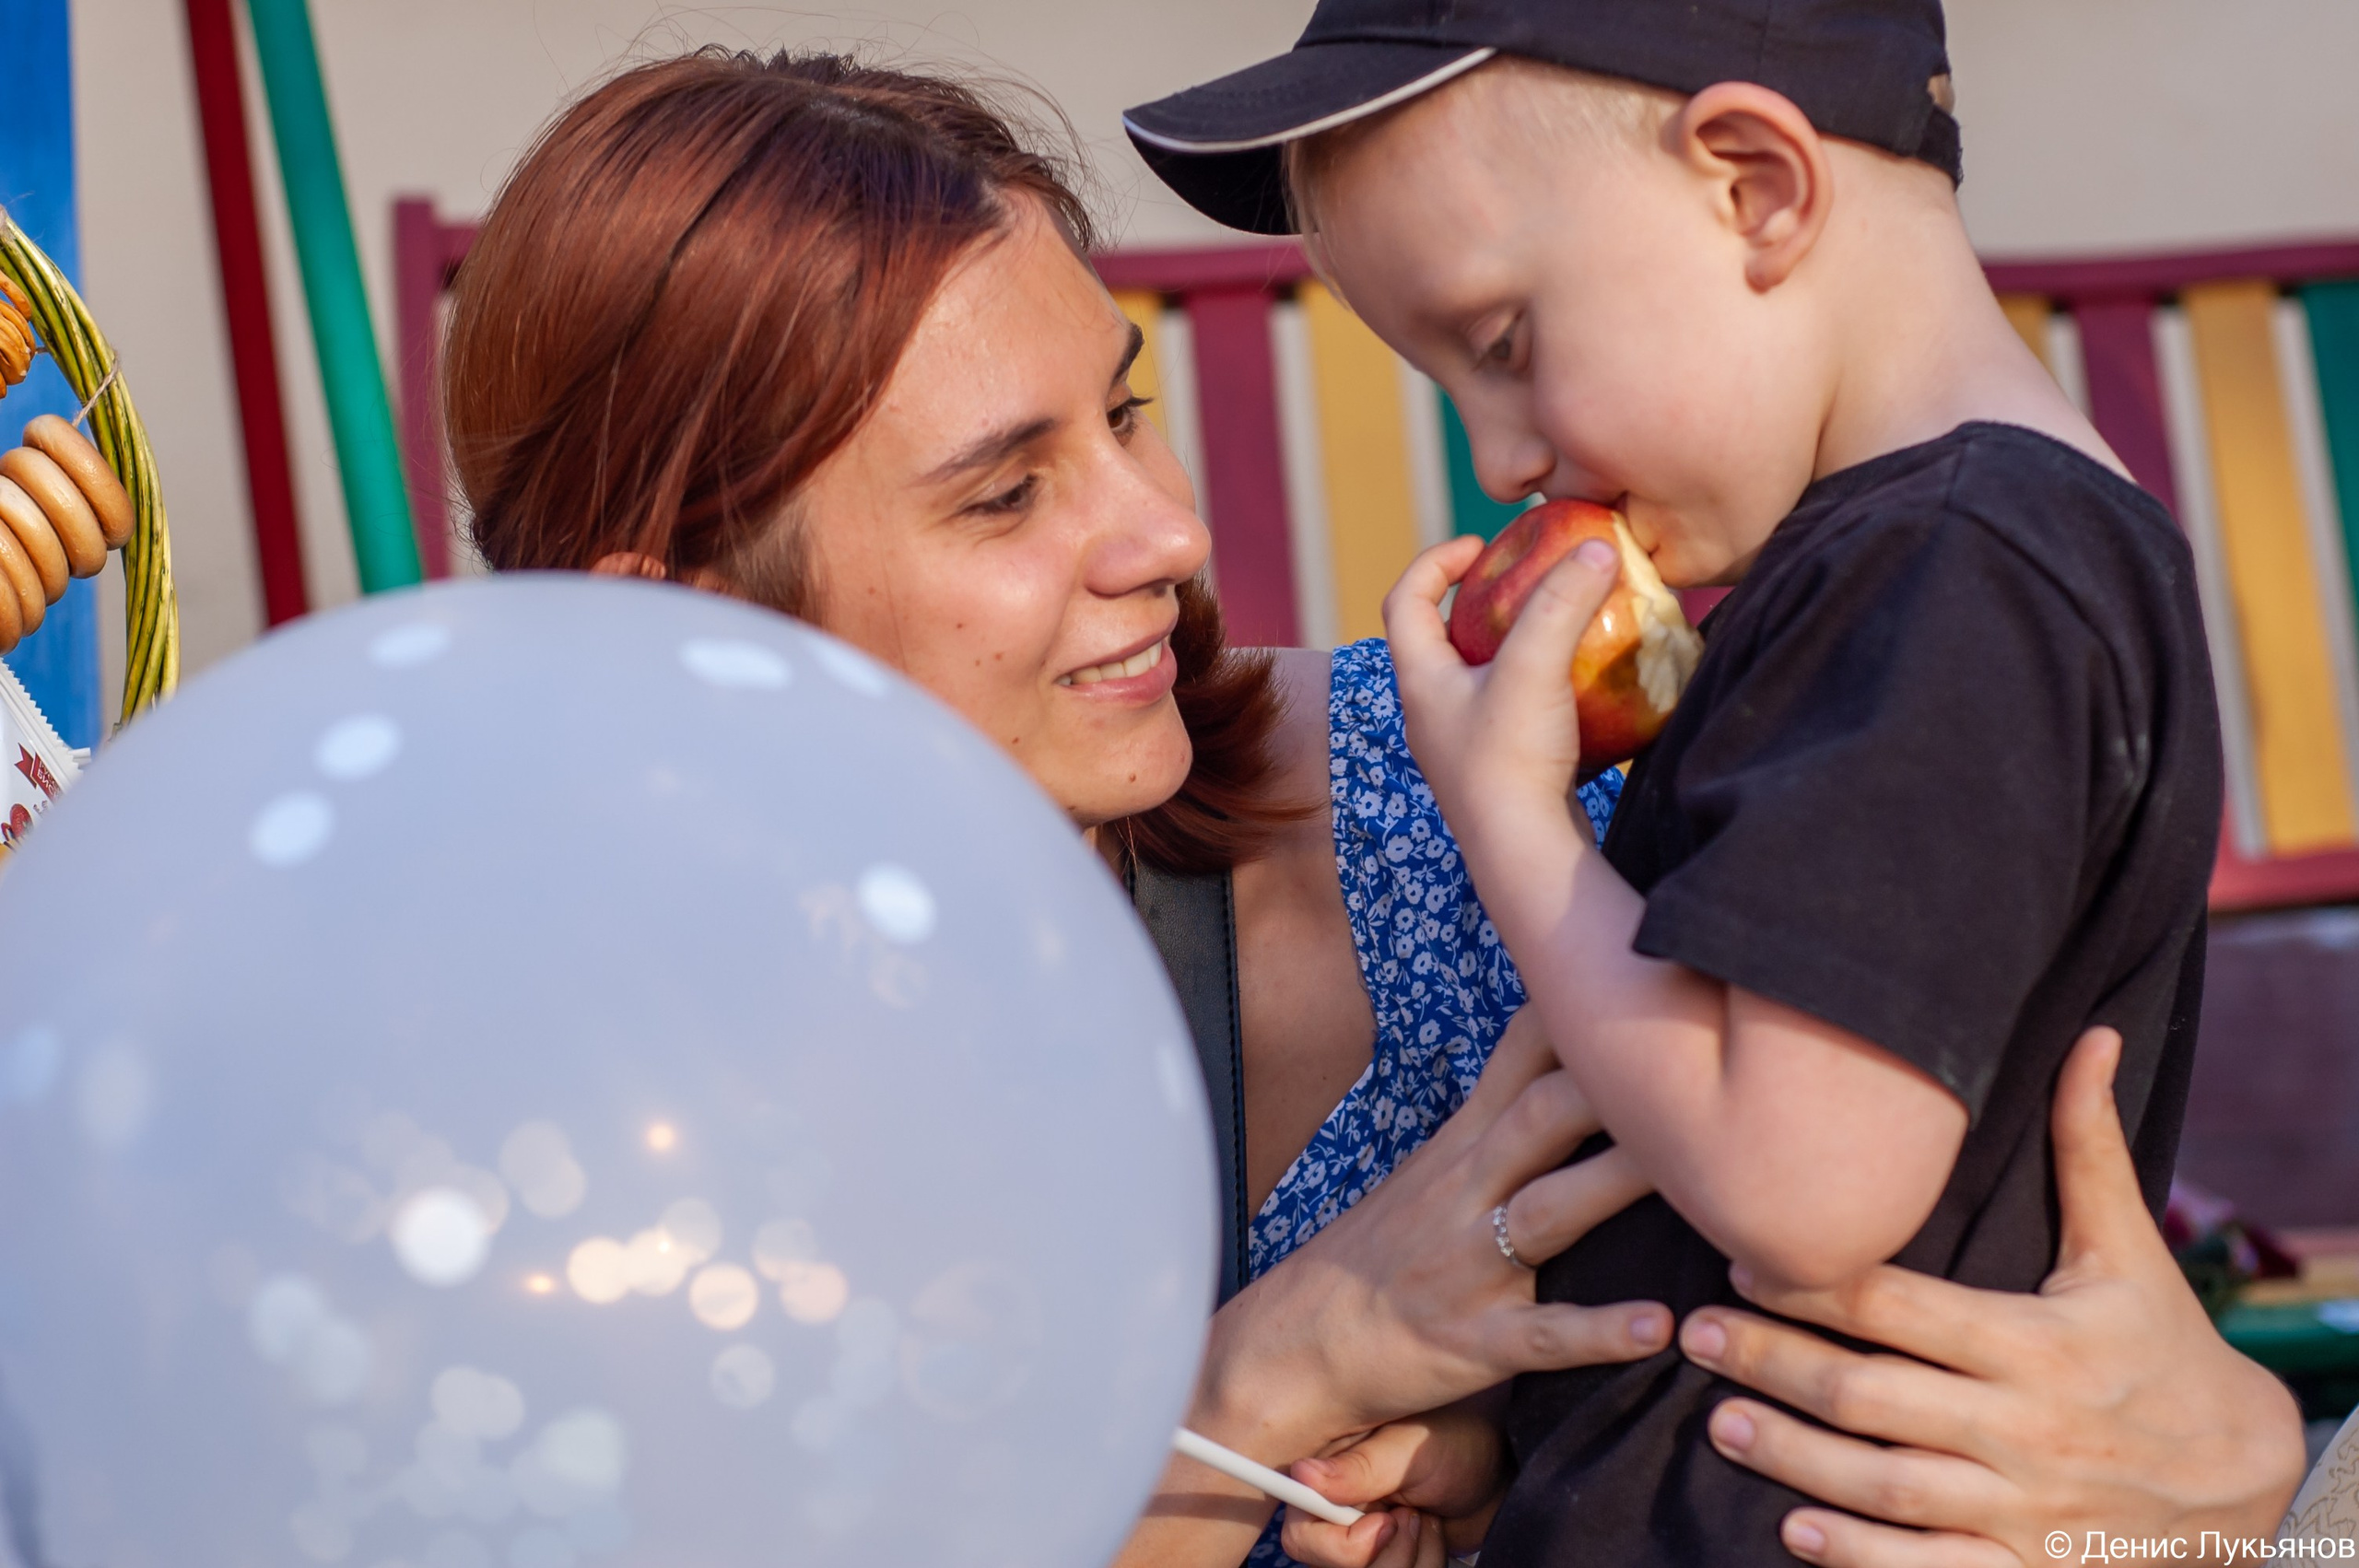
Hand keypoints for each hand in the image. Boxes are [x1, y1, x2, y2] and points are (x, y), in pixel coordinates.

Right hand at [1193, 1008, 1664, 1453]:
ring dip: (1617, 1187)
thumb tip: (1575, 1053)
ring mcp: (1467, 1265)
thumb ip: (1503, 1114)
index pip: (1523, 1054)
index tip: (1650, 969)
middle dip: (1616, 1085)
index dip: (1581, 1008)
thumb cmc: (1382, 1250)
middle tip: (1703, 1061)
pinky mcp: (1471, 1340)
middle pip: (1543, 1116)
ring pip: (1550, 1211)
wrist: (1297, 1341)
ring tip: (1703, 1180)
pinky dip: (1598, 1333)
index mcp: (1463, 1142)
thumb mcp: (1434, 1166)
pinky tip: (1657, 1328)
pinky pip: (1542, 1336)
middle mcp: (1466, 1189)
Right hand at [1281, 1404, 1508, 1566]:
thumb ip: (1357, 1467)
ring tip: (1429, 1520)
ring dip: (1410, 1560)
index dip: (1337, 1545)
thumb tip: (1301, 1473)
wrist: (1497, 1463)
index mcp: (1328, 1477)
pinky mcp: (1391, 1557)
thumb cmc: (1455, 1437)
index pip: (1301, 1534)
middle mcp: (1339, 1511)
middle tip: (1413, 1518)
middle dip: (1384, 1557)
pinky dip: (1425, 1565)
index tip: (1384, 1524)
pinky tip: (1435, 1533)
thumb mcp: (1408, 1450)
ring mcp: (1365, 1538)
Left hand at [1381, 533, 1622, 846]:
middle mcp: (1431, 713)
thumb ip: (1562, 602)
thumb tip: (1599, 547)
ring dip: (1512, 647)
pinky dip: (1538, 688)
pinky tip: (1578, 686)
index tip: (1480, 545)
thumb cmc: (1511, 760)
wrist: (1525, 855)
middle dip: (1480, 602)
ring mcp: (1463, 746)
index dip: (1434, 562)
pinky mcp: (1498, 772)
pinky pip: (1510, 714)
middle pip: (1440, 638)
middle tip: (1525, 583)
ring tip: (1557, 629)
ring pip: (1478, 679)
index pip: (1404, 600)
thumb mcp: (1534, 667)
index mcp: (1420, 680)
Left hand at [1678, 1026, 2307, 1565]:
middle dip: (1774, 1363)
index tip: (1737, 1261)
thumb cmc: (2164, 1348)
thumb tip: (2090, 1035)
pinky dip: (1862, 1559)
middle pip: (1873, 1393)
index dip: (1813, 1286)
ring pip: (1887, 1485)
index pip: (1901, 1309)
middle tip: (1694, 1336)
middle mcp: (2026, 1427)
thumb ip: (2088, 1146)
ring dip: (1793, 1457)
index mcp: (2038, 1344)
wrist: (2250, 1483)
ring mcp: (2024, 1506)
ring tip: (1720, 1421)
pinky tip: (1796, 1532)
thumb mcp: (2129, 1250)